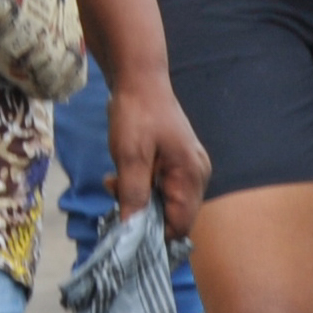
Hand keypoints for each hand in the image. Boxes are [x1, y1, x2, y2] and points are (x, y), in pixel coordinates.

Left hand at [105, 69, 209, 241]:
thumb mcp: (130, 156)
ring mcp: (189, 167)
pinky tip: (122, 173)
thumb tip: (131, 231)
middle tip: (115, 191)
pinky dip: (142, 185)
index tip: (125, 228)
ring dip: (138, 197)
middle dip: (142, 212)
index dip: (154, 234)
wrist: (139, 79)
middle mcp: (197, 175)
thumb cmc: (136, 114)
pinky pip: (161, 185)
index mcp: (191, 175)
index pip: (180, 225)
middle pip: (173, 214)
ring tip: (115, 179)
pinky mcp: (177, 161)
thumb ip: (133, 195)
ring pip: (164, 200)